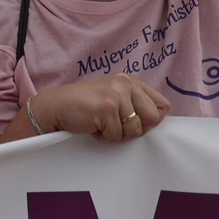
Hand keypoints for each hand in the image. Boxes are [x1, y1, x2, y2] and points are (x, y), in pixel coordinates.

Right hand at [35, 75, 169, 143]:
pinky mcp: (107, 108)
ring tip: (101, 124)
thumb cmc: (85, 106)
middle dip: (135, 129)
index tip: (131, 121)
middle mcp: (126, 83)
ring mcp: (116, 94)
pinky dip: (105, 137)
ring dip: (117, 134)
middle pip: (154, 118)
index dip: (150, 120)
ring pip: (135, 130)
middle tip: (115, 125)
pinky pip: (117, 136)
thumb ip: (135, 103)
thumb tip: (158, 120)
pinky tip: (93, 126)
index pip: (162, 105)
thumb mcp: (114, 97)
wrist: (56, 106)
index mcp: (131, 80)